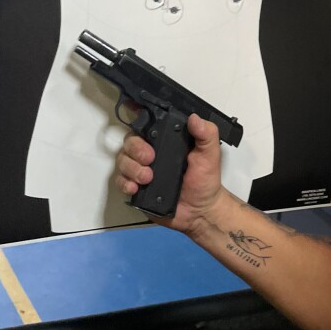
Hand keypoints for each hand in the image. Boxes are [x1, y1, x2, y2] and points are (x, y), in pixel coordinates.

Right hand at [116, 114, 226, 234]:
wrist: (200, 211)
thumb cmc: (205, 181)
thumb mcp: (210, 154)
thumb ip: (206, 134)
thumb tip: (195, 118)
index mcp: (168, 141)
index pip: (148, 126)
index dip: (139, 123)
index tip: (143, 131)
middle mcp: (152, 154)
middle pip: (130, 143)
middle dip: (136, 150)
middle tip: (150, 159)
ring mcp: (142, 170)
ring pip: (123, 161)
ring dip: (131, 168)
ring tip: (147, 178)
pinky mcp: (137, 187)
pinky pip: (120, 181)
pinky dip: (124, 183)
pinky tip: (135, 187)